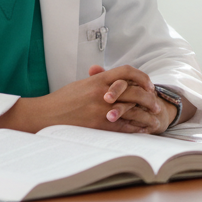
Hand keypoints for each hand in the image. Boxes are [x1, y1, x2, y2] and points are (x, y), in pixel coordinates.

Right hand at [0, 65, 164, 133]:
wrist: (45, 115)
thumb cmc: (62, 100)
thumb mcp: (81, 85)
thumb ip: (98, 80)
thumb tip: (111, 77)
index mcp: (98, 80)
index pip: (126, 71)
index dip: (141, 77)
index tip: (149, 84)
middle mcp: (101, 93)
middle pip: (134, 92)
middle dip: (149, 99)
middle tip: (156, 104)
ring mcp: (100, 110)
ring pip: (132, 111)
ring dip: (146, 116)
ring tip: (154, 120)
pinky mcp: (97, 125)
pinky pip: (122, 126)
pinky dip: (134, 128)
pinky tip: (141, 130)